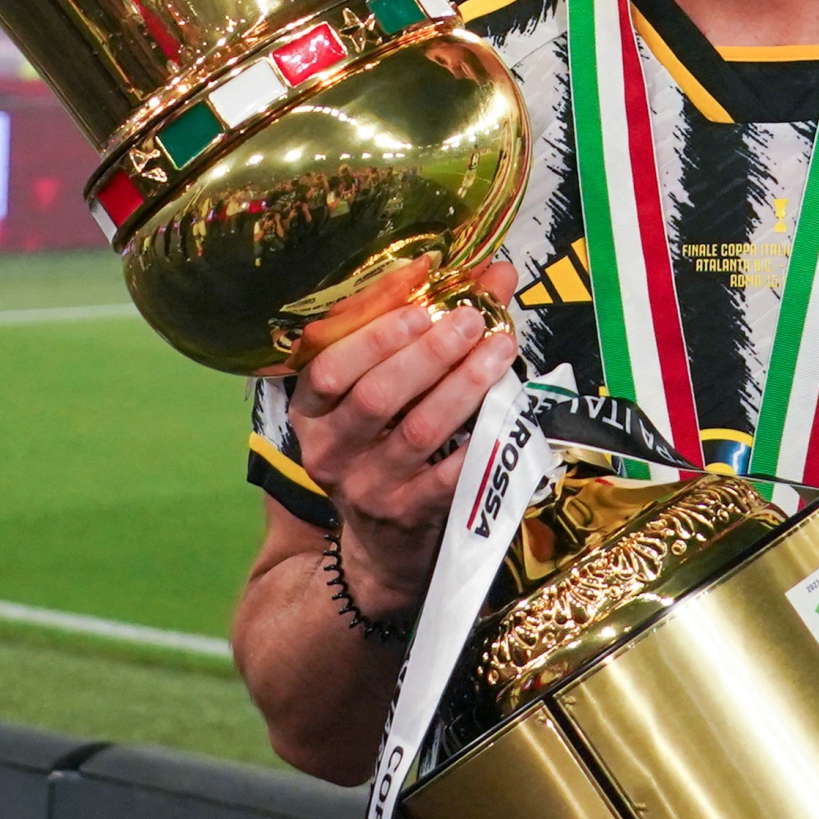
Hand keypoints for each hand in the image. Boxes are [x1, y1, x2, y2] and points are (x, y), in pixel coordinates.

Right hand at [286, 257, 519, 619]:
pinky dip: (479, 438)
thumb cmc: (383, 446)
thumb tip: (491, 271)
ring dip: (463, 384)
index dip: (374, 324)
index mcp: (312, 412)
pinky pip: (451, 474)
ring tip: (499, 348)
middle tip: (471, 317)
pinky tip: (506, 408)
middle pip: (376, 394)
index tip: (421, 289)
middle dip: (427, 350)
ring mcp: (369, 488)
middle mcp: (330, 451)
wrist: (382, 547)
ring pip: (418, 430)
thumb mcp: (380, 393)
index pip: (329, 364)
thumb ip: (421, 331)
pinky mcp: (410, 517)